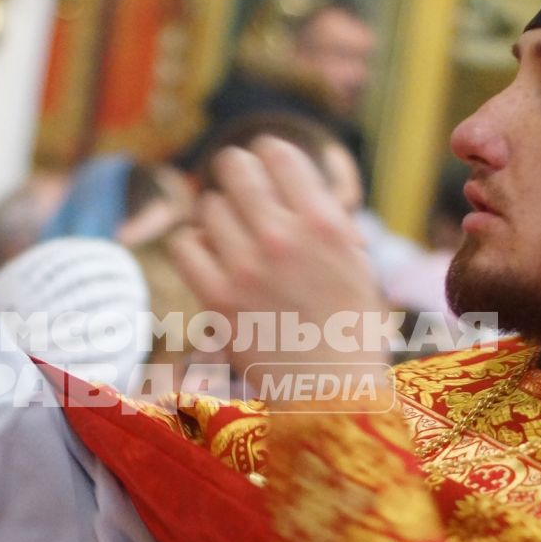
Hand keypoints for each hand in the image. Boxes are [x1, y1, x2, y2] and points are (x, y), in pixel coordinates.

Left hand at [170, 138, 390, 400]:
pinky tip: (209, 256)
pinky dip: (193, 245)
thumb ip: (326, 215)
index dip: (267, 151)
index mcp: (324, 223)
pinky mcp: (216, 298)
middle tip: (236, 182)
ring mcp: (245, 267)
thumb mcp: (355, 259)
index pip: (278, 154)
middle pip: (234, 168)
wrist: (329, 390)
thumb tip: (293, 175)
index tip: (263, 159)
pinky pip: (185, 245)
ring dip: (217, 215)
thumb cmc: (349, 325)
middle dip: (234, 171)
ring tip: (230, 234)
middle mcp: (283, 237)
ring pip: (207, 207)